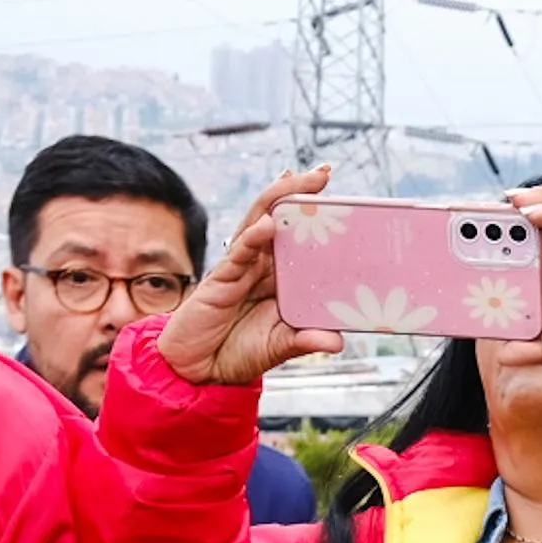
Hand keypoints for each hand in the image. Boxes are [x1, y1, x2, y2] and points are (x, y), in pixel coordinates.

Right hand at [151, 167, 344, 388]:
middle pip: (281, 218)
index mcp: (278, 277)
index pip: (301, 239)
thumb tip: (338, 340)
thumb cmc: (238, 352)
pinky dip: (253, 237)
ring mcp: (240, 268)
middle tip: (325, 171)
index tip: (343, 197)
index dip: (315, 216)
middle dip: (300, 192)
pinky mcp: (220, 278)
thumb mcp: (279, 346)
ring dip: (279, 198)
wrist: (198, 370)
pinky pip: (239, 253)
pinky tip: (268, 223)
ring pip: (259, 222)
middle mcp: (261, 265)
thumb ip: (306, 340)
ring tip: (300, 178)